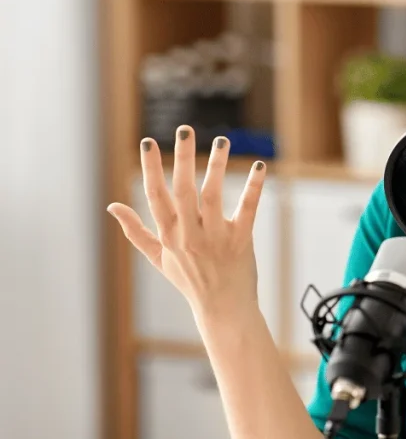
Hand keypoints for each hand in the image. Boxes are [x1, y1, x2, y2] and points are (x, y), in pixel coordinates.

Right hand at [106, 125, 266, 320]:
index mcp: (169, 234)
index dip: (150, 169)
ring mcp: (215, 236)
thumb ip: (135, 231)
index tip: (147, 142)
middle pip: (183, 190)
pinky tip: (260, 166)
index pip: (155, 196)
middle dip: (182, 158)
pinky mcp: (241, 239)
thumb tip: (113, 207)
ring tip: (221, 140)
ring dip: (217, 166)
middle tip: (185, 129)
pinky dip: (254, 187)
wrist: (222, 308)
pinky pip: (247, 208)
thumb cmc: (189, 280)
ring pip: (214, 195)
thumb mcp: (157, 258)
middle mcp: (190, 233)